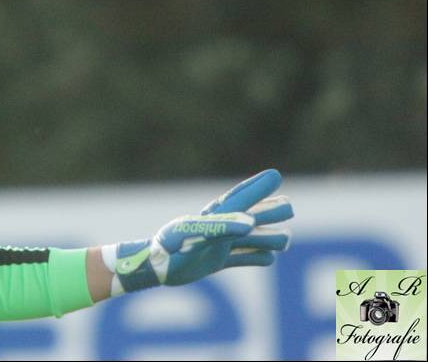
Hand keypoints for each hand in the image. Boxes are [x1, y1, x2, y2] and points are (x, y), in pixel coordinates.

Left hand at [102, 169, 293, 293]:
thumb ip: (221, 227)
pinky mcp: (213, 262)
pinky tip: (269, 260)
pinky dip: (254, 259)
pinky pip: (239, 259)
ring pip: (248, 240)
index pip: (240, 198)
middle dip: (268, 211)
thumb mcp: (194, 234)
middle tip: (289, 205)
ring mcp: (216, 246)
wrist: (153, 268)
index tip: (275, 175)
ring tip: (287, 238)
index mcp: (213, 217)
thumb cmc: (169, 247)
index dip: (258, 187)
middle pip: (249, 217)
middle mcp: (217, 229)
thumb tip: (249, 222)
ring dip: (267, 238)